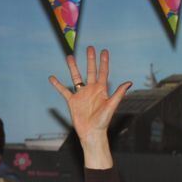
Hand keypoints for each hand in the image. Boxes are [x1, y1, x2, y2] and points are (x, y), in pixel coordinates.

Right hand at [49, 46, 130, 168]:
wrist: (92, 133)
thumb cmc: (103, 122)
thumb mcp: (111, 106)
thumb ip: (119, 94)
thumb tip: (129, 82)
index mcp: (102, 90)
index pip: (103, 72)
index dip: (104, 62)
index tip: (104, 51)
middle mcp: (91, 90)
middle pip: (90, 71)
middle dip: (90, 60)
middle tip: (90, 47)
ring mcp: (82, 95)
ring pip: (76, 77)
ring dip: (73, 67)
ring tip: (69, 56)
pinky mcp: (72, 101)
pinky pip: (64, 91)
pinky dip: (57, 85)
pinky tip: (52, 78)